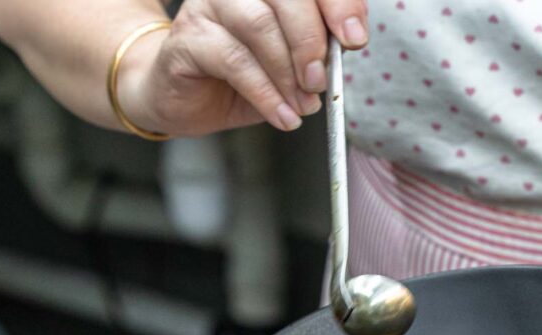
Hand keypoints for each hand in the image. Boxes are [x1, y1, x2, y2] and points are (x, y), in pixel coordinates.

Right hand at [118, 0, 367, 135]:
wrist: (185, 99)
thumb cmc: (242, 77)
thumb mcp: (291, 64)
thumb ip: (318, 49)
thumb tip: (347, 46)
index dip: (338, 4)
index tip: (355, 39)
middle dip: (311, 42)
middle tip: (320, 82)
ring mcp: (208, 6)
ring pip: (259, 25)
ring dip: (288, 72)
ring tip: (302, 105)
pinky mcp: (188, 38)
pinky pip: (235, 61)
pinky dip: (266, 94)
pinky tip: (282, 116)